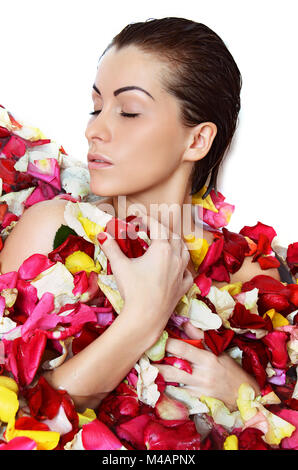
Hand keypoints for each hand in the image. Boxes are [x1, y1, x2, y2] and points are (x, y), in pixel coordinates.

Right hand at [97, 211, 193, 334]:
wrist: (145, 317)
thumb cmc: (133, 290)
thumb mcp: (120, 266)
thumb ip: (111, 248)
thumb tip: (101, 235)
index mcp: (162, 248)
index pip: (157, 226)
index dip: (147, 219)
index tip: (138, 219)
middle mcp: (176, 257)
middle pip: (173, 235)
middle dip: (162, 229)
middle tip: (149, 230)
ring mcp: (182, 272)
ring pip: (184, 251)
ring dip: (176, 243)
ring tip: (166, 243)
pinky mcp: (183, 287)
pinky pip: (188, 272)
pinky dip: (183, 266)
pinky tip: (178, 268)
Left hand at [155, 322, 259, 410]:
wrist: (242, 395)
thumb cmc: (230, 370)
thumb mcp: (218, 351)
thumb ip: (200, 337)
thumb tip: (185, 323)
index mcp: (207, 359)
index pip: (182, 349)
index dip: (166, 343)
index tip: (156, 338)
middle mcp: (201, 375)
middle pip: (172, 368)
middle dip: (156, 362)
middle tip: (144, 355)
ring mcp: (197, 389)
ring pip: (171, 382)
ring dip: (158, 375)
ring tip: (145, 367)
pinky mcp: (195, 399)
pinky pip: (176, 393)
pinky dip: (166, 386)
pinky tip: (156, 382)